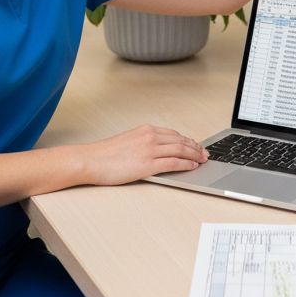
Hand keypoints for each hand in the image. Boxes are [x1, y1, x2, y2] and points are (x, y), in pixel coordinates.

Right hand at [82, 124, 208, 184]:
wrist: (91, 160)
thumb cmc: (105, 154)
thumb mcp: (128, 141)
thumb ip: (143, 143)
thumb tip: (157, 150)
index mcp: (146, 130)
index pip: (173, 134)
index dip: (187, 140)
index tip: (195, 145)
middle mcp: (150, 137)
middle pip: (180, 141)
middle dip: (195, 147)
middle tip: (204, 153)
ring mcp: (150, 150)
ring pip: (180, 150)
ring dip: (194, 155)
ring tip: (202, 160)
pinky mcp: (147, 164)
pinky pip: (173, 163)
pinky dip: (185, 164)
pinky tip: (192, 166)